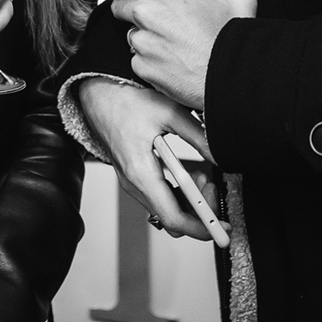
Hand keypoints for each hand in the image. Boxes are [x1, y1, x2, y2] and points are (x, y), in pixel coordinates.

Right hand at [74, 78, 218, 240]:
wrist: (99, 95)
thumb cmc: (128, 101)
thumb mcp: (170, 112)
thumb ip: (198, 136)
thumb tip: (220, 157)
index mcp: (141, 173)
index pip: (174, 218)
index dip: (202, 226)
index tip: (222, 226)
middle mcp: (134, 185)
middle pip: (171, 220)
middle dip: (199, 211)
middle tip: (212, 187)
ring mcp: (132, 184)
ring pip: (166, 212)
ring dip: (189, 202)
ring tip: (202, 176)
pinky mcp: (134, 179)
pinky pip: (159, 199)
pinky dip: (179, 195)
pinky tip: (189, 175)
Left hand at [101, 0, 256, 111]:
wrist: (232, 77)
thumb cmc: (232, 37)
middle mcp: (146, 14)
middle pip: (120, 5)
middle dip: (132, 7)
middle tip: (155, 14)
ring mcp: (142, 43)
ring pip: (131, 34)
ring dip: (144, 35)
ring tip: (172, 41)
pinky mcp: (142, 67)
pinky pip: (137, 59)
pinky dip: (149, 59)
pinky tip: (171, 60)